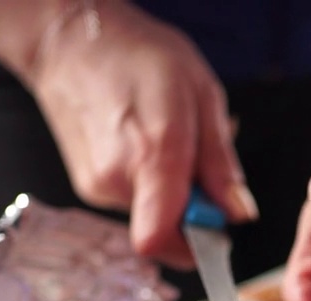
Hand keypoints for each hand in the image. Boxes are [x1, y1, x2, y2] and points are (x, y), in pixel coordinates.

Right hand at [27, 2, 257, 267]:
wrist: (71, 42)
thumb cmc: (138, 56)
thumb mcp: (202, 95)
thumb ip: (221, 163)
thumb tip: (239, 213)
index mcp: (151, 154)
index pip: (160, 239)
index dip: (195, 249)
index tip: (218, 228)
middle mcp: (116, 179)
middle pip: (168, 229)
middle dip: (194, 208)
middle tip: (197, 162)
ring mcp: (96, 186)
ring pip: (153, 215)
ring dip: (172, 192)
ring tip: (168, 141)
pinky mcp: (89, 186)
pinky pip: (135, 202)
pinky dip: (151, 184)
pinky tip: (146, 143)